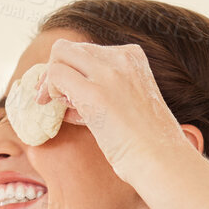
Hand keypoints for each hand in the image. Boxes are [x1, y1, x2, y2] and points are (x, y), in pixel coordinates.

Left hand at [37, 38, 189, 175]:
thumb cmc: (145, 143)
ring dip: (49, 80)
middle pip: (70, 49)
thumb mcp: (129, 103)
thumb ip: (105, 90)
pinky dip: (49, 90)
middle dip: (54, 71)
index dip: (72, 71)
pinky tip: (57, 110)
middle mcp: (121, 58)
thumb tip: (69, 94)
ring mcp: (109, 73)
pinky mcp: (95, 93)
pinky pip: (56, 74)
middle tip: (48, 98)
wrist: (160, 160)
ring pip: (60, 55)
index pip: (88, 51)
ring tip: (53, 105)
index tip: (66, 95)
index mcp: (133, 57)